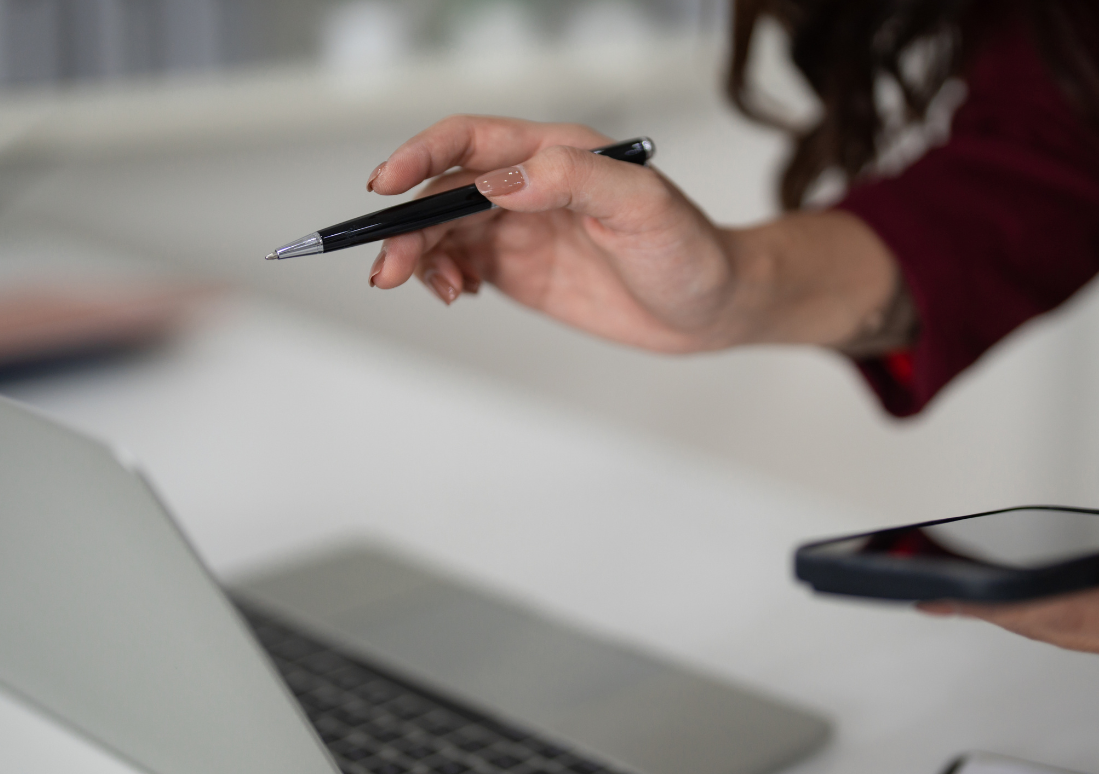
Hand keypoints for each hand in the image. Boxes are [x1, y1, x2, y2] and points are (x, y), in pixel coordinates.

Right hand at [366, 115, 902, 352]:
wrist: (713, 309)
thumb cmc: (690, 251)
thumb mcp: (642, 208)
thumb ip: (572, 181)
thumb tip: (499, 179)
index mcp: (556, 153)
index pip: (471, 139)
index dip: (420, 154)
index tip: (384, 185)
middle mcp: (530, 184)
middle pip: (444, 191)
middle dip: (408, 225)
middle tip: (391, 268)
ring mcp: (521, 227)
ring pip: (443, 231)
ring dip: (419, 255)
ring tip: (429, 288)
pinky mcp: (519, 268)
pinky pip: (460, 263)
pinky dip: (441, 277)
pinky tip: (454, 293)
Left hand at [921, 442, 1098, 675]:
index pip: (1072, 618)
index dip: (1004, 610)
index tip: (949, 600)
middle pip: (1062, 629)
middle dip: (993, 615)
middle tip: (928, 595)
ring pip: (1075, 627)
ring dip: (1017, 613)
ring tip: (958, 595)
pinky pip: (1096, 618)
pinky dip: (1051, 605)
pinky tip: (1025, 593)